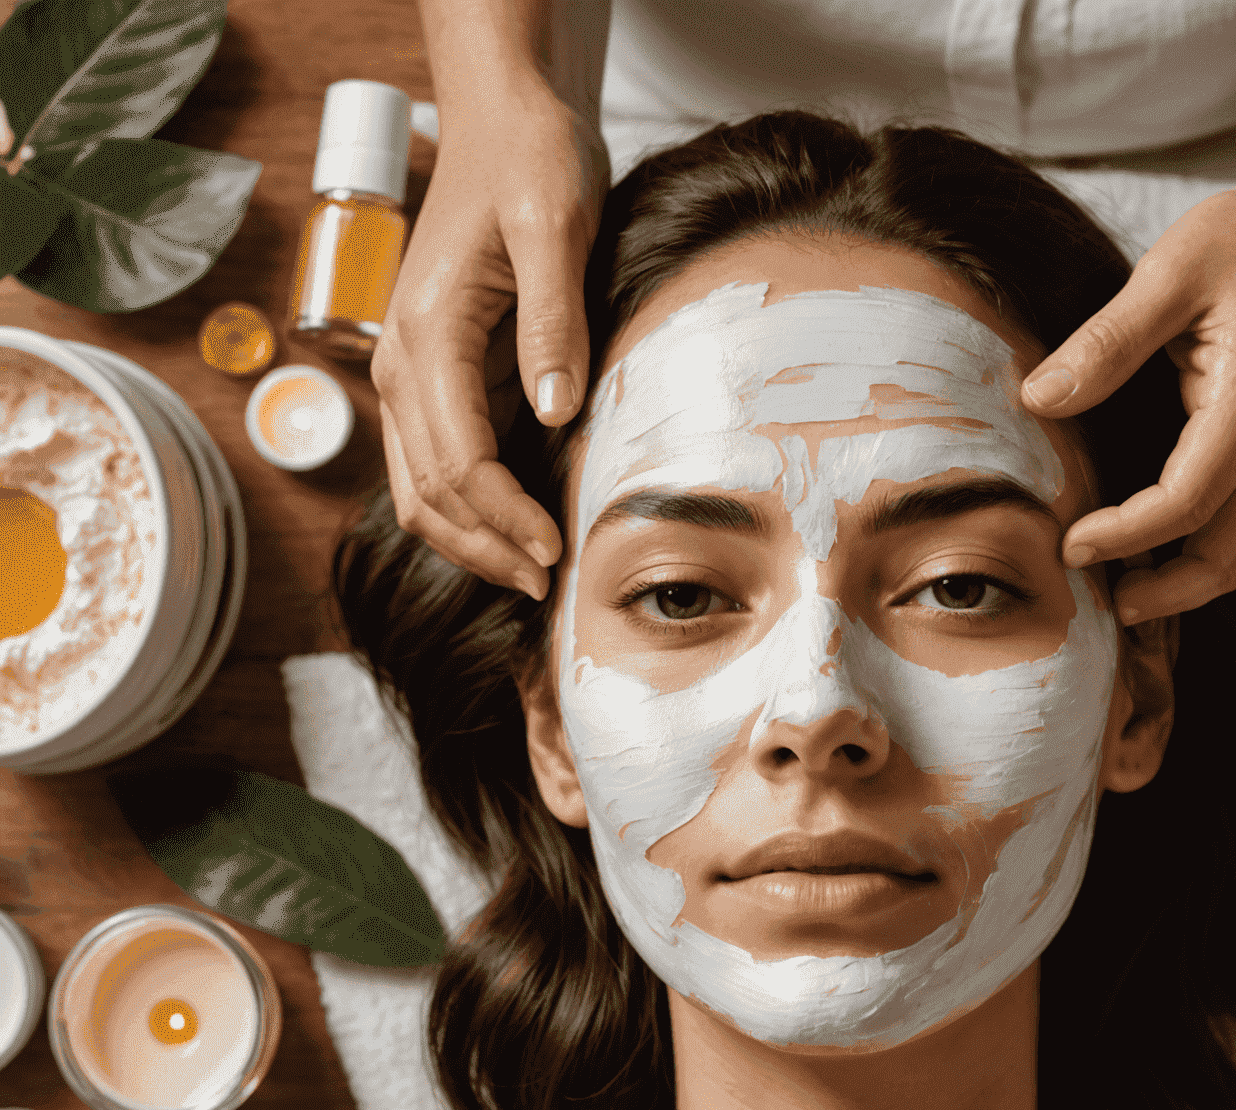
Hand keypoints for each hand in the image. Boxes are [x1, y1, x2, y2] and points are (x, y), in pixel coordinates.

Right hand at [371, 85, 607, 597]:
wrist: (502, 121)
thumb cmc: (530, 160)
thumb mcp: (555, 224)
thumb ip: (554, 321)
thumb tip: (554, 412)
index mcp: (426, 333)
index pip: (456, 461)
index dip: (505, 518)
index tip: (557, 551)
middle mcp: (401, 363)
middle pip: (427, 493)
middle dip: (487, 548)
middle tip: (549, 585)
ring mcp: (411, 375)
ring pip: (421, 490)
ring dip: (472, 540)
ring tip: (533, 573)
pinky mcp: (436, 379)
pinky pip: (438, 465)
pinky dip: (471, 510)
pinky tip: (518, 529)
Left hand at [1021, 182, 1235, 623]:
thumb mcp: (1171, 271)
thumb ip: (1105, 342)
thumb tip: (1037, 398)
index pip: (1184, 504)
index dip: (1124, 536)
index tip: (1068, 545)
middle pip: (1222, 558)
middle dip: (1157, 592)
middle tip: (1089, 593)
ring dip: (1178, 587)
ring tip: (1114, 592)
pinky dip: (1197, 558)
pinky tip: (1148, 558)